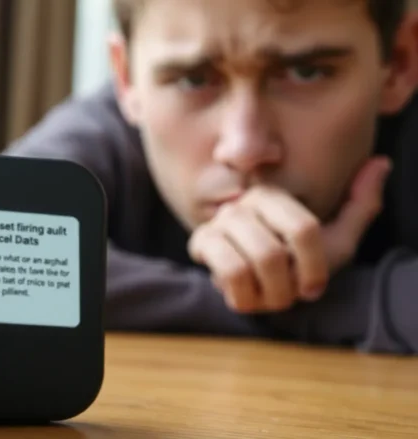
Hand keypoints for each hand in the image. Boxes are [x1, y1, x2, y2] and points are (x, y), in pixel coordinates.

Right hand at [188, 156, 390, 312]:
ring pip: (252, 264)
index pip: (303, 230)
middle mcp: (243, 203)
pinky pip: (228, 273)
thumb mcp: (335, 239)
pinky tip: (244, 295)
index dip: (314, 267)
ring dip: (267, 294)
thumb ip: (361, 204)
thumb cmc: (296, 260)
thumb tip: (381, 163)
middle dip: (287, 288)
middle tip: (289, 294)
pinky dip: (243, 296)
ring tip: (267, 296)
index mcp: (274, 195)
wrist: (254, 281)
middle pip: (273, 254)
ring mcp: (218, 222)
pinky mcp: (200, 243)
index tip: (314, 285)